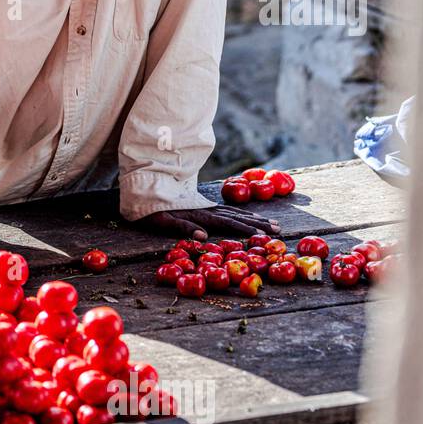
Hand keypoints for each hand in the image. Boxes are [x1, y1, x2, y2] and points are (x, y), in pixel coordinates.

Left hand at [134, 204, 279, 240]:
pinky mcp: (203, 205)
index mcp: (199, 215)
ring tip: (271, 224)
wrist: (144, 187)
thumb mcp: (161, 220)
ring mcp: (206, 206)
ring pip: (235, 212)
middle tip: (278, 231)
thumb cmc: (150, 209)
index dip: (245, 230)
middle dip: (257, 225)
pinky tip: (249, 216)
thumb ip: (181, 227)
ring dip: (253, 219)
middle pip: (237, 217)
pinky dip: (241, 213)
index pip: (227, 224)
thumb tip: (203, 236)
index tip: (263, 236)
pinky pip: (227, 209)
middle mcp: (207, 209)